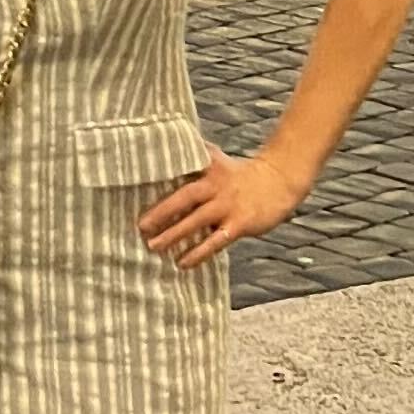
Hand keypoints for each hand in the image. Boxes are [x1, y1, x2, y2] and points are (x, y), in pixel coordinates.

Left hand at [137, 145, 299, 267]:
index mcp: (208, 167)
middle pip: (184, 197)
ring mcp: (228, 205)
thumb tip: (165, 149)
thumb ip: (194, 158)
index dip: (158, 178)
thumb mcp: (217, 160)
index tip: (134, 185)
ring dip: (174, 235)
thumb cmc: (242, 174)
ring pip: (196, 221)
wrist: (280, 180)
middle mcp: (216, 185)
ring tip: (154, 247)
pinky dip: (198, 253)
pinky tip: (182, 263)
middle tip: (140, 226)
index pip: (179, 172)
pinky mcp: (239, 224)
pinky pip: (215, 241)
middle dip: (161, 212)